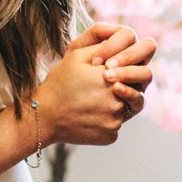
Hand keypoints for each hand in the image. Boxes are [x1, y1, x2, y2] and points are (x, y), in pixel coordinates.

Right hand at [37, 25, 145, 145]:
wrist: (44, 116)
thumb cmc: (60, 83)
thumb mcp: (77, 56)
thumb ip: (105, 48)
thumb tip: (126, 45)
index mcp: (114, 77)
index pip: (137, 69)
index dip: (126, 69)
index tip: (109, 72)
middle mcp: (119, 101)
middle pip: (136, 90)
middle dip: (125, 87)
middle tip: (108, 87)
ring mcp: (116, 121)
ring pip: (126, 108)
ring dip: (115, 103)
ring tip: (94, 101)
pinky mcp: (111, 136)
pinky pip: (115, 124)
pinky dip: (105, 120)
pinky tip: (87, 115)